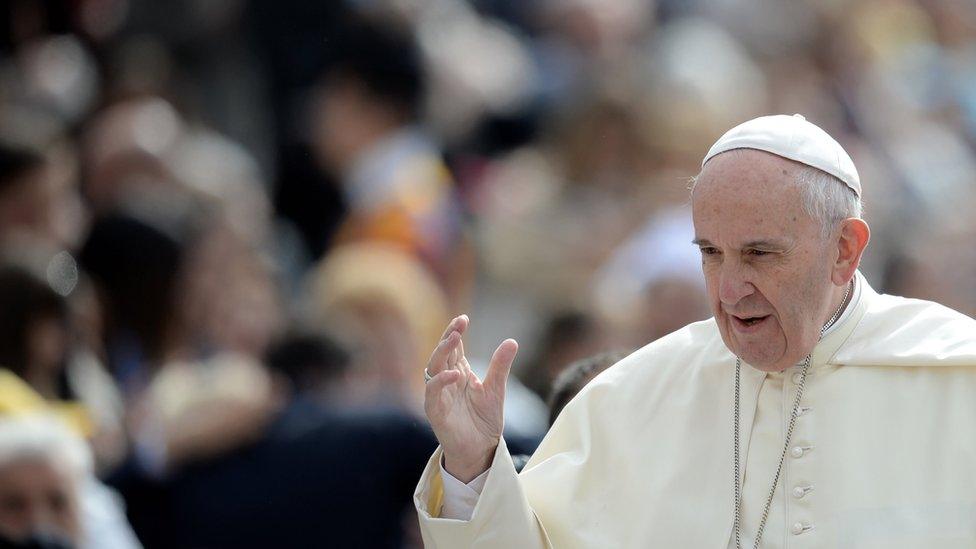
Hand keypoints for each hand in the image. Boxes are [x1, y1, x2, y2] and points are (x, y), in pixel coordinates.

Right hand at [424, 315, 517, 481]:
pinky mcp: (436, 413)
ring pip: (433, 369)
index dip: (455, 332)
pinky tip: (455, 375)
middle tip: (459, 324)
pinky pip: (433, 395)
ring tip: (454, 339)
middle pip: (441, 354)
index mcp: (458, 373)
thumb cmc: (484, 420)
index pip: (453, 348)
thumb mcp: (496, 389)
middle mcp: (446, 381)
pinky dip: (441, 383)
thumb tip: (512, 341)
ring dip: (441, 353)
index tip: (463, 319)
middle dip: (447, 337)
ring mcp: (439, 396)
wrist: (481, 450)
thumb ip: (500, 366)